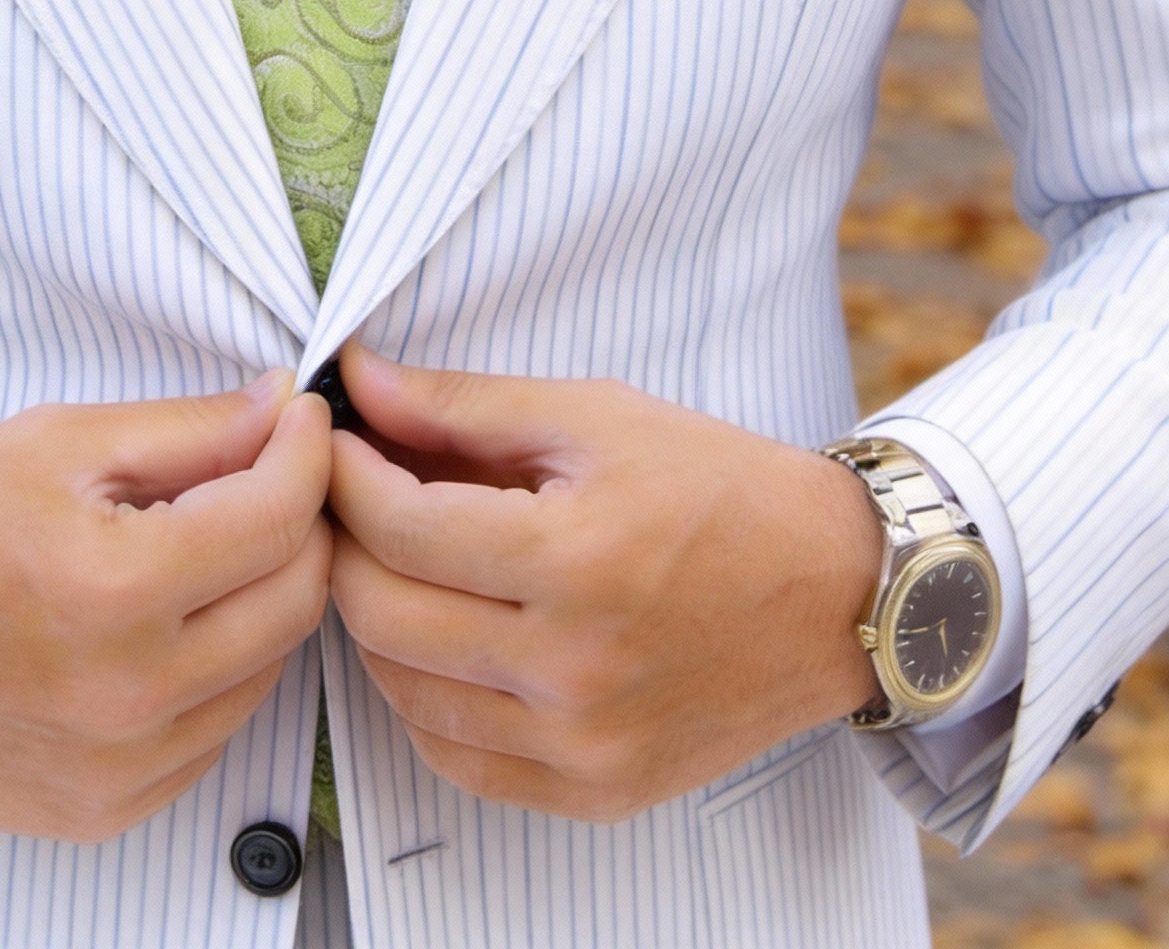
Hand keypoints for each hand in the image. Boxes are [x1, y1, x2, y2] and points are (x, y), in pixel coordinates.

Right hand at [0, 373, 333, 841]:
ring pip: (269, 667)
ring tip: (206, 546)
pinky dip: (218, 668)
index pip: (280, 517)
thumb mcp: (57, 442)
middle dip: (301, 521)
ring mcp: (123, 768)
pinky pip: (217, 729)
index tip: (300, 419)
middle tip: (268, 474)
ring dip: (262, 596)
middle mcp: (130, 694)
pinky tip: (166, 622)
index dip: (307, 451)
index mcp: (113, 589)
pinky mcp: (109, 810)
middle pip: (297, 598)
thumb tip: (283, 410)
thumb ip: (188, 430)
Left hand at [326, 345, 881, 821]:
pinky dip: (422, 694)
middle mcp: (575, 668)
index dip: (343, 475)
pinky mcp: (595, 790)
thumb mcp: (594, 416)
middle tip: (350, 496)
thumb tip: (358, 378)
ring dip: (375, 617)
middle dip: (345, 541)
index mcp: (577, 560)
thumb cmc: (718, 488)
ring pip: (402, 690)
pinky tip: (441, 636)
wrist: (835, 592)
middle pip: (382, 613)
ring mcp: (583, 743)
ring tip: (398, 558)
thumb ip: (462, 405)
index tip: (333, 441)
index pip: (399, 528)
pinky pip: (453, 756)